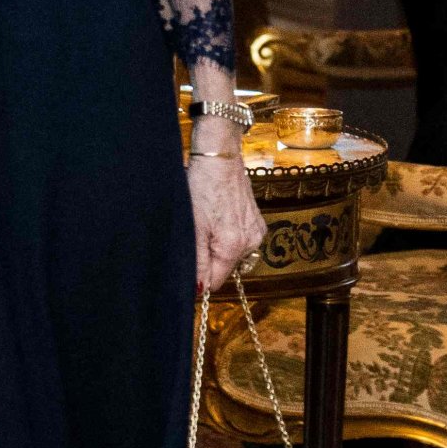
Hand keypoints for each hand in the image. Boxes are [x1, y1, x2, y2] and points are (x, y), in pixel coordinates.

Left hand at [186, 125, 265, 293]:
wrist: (220, 157)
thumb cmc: (202, 187)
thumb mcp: (193, 227)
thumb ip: (197, 261)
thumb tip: (199, 290)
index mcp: (232, 247)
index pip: (216, 281)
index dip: (200, 278)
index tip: (189, 264)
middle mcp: (250, 242)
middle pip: (224, 268)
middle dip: (209, 260)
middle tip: (196, 236)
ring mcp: (256, 232)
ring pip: (231, 255)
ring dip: (218, 247)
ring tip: (207, 223)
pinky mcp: (256, 222)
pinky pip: (239, 240)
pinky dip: (227, 235)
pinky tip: (218, 218)